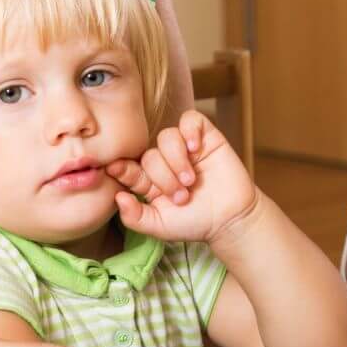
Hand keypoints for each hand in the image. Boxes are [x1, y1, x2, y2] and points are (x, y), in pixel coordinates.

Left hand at [107, 110, 260, 244]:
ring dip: (176, 160)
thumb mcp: (160, 226)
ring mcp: (185, 148)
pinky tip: (196, 149)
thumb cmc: (196, 223)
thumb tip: (117, 198)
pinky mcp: (206, 137)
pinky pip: (191, 119)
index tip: (116, 170)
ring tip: (191, 180)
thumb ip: (135, 217)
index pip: (128, 167)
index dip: (122, 167)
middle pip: (150, 155)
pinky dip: (190, 131)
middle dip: (164, 178)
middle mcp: (165, 162)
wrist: (230, 219)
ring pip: (167, 137)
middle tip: (182, 196)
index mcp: (149, 181)